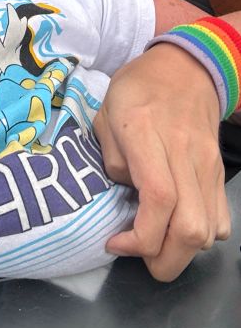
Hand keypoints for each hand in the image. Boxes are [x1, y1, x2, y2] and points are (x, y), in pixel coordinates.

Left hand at [94, 43, 230, 280]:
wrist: (184, 68)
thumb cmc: (136, 89)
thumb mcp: (106, 114)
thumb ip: (111, 158)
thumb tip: (125, 198)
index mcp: (146, 133)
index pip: (159, 199)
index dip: (140, 236)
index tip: (115, 241)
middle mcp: (183, 153)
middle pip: (190, 228)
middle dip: (164, 259)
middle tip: (138, 255)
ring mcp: (207, 165)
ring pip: (209, 231)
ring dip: (181, 250)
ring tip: (156, 240)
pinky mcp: (219, 172)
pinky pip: (220, 220)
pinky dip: (201, 236)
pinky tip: (176, 224)